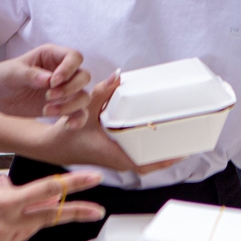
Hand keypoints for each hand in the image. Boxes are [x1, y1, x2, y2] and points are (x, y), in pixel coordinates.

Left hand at [0, 45, 91, 124]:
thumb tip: (47, 80)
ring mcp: (64, 90)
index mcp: (52, 56)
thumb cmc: (3, 76)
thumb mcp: (13, 72)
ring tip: (47, 110)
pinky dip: (78, 119)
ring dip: (70, 105)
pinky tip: (68, 125)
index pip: (74, 57)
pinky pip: (79, 113)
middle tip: (49, 96)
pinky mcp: (62, 106)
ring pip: (83, 96)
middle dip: (70, 88)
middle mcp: (63, 72)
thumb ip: (30, 74)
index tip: (53, 82)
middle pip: (84, 76)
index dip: (69, 69)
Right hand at [0, 172, 104, 240]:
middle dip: (75, 213)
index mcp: (5, 203)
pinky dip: (12, 227)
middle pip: (49, 216)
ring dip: (27, 216)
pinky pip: (14, 238)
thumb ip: (9, 190)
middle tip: (97, 211)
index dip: (74, 185)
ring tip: (1, 207)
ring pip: (29, 227)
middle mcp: (6, 225)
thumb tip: (21, 190)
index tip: (94, 179)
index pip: (49, 191)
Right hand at [42, 75, 181, 175]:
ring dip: (161, 155)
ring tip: (178, 141)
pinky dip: (150, 153)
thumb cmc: (67, 133)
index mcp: (113, 154)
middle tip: (187, 142)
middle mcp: (118, 161)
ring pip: (145, 162)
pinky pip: (137, 158)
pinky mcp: (115, 157)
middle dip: (169, 156)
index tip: (181, 152)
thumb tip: (117, 76)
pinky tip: (158, 142)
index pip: (143, 164)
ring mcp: (117, 161)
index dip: (164, 160)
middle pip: (150, 164)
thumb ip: (102, 92)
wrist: (53, 147)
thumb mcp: (85, 109)